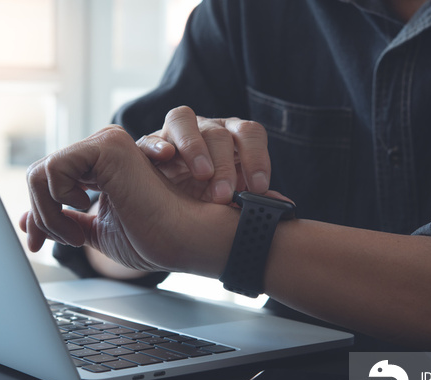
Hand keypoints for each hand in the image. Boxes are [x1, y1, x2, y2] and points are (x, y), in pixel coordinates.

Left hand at [19, 125, 236, 276]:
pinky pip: (52, 168)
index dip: (38, 214)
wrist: (187, 241)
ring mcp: (106, 144)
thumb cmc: (158, 237)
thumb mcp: (98, 232)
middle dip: (38, 214)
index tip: (37, 244)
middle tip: (56, 241)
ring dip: (47, 210)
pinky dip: (55, 199)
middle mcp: (102, 151)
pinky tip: (85, 211)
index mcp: (101, 169)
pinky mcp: (109, 146)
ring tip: (77, 233)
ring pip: (42, 171)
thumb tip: (26, 222)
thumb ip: (65, 222)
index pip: (50, 181)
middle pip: (40, 175)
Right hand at [136, 106, 270, 203]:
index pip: (249, 133)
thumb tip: (283, 206)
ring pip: (182, 119)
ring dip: (194, 145)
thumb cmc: (207, 200)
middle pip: (218, 131)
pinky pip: (148, 138)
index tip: (259, 187)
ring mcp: (174, 134)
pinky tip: (164, 156)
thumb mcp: (230, 202)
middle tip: (225, 195)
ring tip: (202, 174)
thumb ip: (252, 200)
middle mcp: (205, 130)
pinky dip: (156, 144)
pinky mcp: (147, 146)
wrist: (167, 208)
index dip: (257, 157)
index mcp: (231, 139)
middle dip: (224, 164)